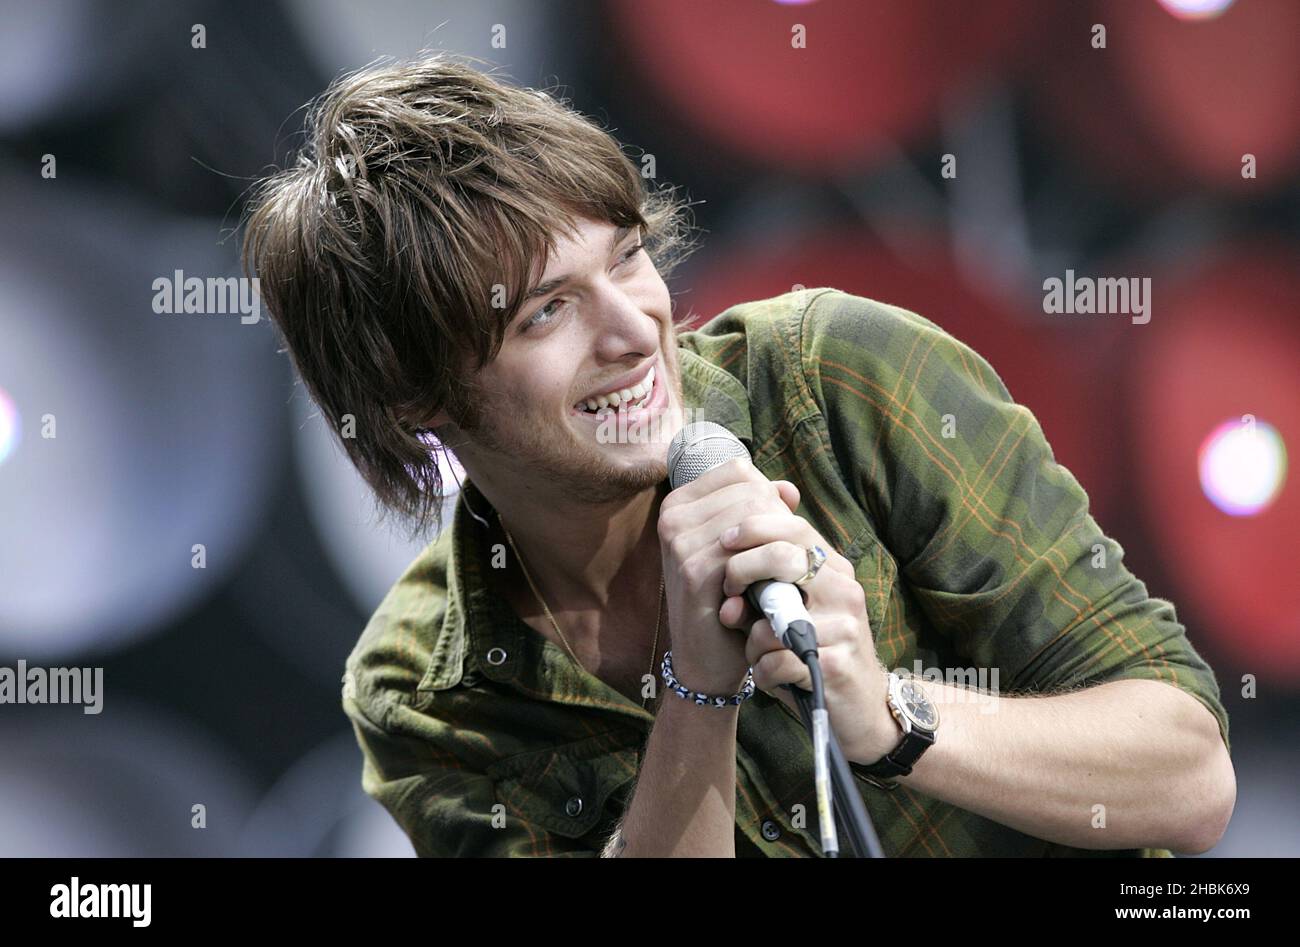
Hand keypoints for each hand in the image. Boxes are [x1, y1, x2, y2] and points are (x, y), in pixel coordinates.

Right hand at [657, 458, 800, 695]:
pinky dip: (770, 568)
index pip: (739, 471)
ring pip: (756, 515)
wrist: (706, 657)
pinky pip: (750, 549)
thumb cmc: (727, 598)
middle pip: (751, 490)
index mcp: (680, 504)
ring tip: (775, 573)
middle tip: (782, 558)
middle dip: (778, 522)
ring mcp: (680, 542)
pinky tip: (767, 590)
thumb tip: (789, 489)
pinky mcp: (694, 571)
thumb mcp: (739, 550)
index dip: (768, 496)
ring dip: (777, 545)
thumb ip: (761, 513)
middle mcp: (673, 517)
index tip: (774, 531)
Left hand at [716, 490, 895, 763]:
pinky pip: (777, 660)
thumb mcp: (796, 610)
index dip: (755, 527)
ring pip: (772, 619)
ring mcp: (844, 628)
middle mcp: (845, 592)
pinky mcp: (836, 666)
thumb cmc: (816, 650)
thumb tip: (724, 579)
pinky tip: (769, 676)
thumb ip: (766, 585)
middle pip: (783, 558)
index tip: (724, 538)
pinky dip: (762, 672)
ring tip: (757, 653)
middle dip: (741, 572)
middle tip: (728, 594)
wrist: (861, 706)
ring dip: (750, 640)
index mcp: (835, 571)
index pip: (795, 529)